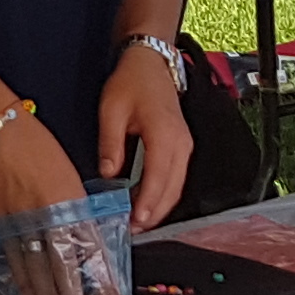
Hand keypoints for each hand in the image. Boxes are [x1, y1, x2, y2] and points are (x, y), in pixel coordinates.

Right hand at [0, 111, 91, 294]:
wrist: (0, 131)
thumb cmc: (39, 147)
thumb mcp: (69, 179)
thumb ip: (77, 211)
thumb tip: (84, 241)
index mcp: (70, 204)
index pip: (91, 251)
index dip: (100, 279)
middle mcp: (48, 217)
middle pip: (61, 269)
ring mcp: (21, 221)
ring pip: (35, 269)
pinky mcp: (2, 221)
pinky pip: (13, 258)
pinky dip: (21, 279)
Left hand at [100, 44, 195, 228]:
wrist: (150, 63)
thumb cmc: (131, 83)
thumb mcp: (111, 110)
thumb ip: (110, 143)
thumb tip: (108, 174)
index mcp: (164, 134)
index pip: (159, 177)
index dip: (148, 203)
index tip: (137, 222)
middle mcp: (181, 144)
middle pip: (173, 188)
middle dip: (155, 212)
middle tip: (133, 231)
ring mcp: (185, 146)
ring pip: (177, 186)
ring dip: (160, 206)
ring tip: (138, 223)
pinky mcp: (182, 148)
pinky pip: (176, 178)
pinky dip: (163, 194)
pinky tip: (146, 204)